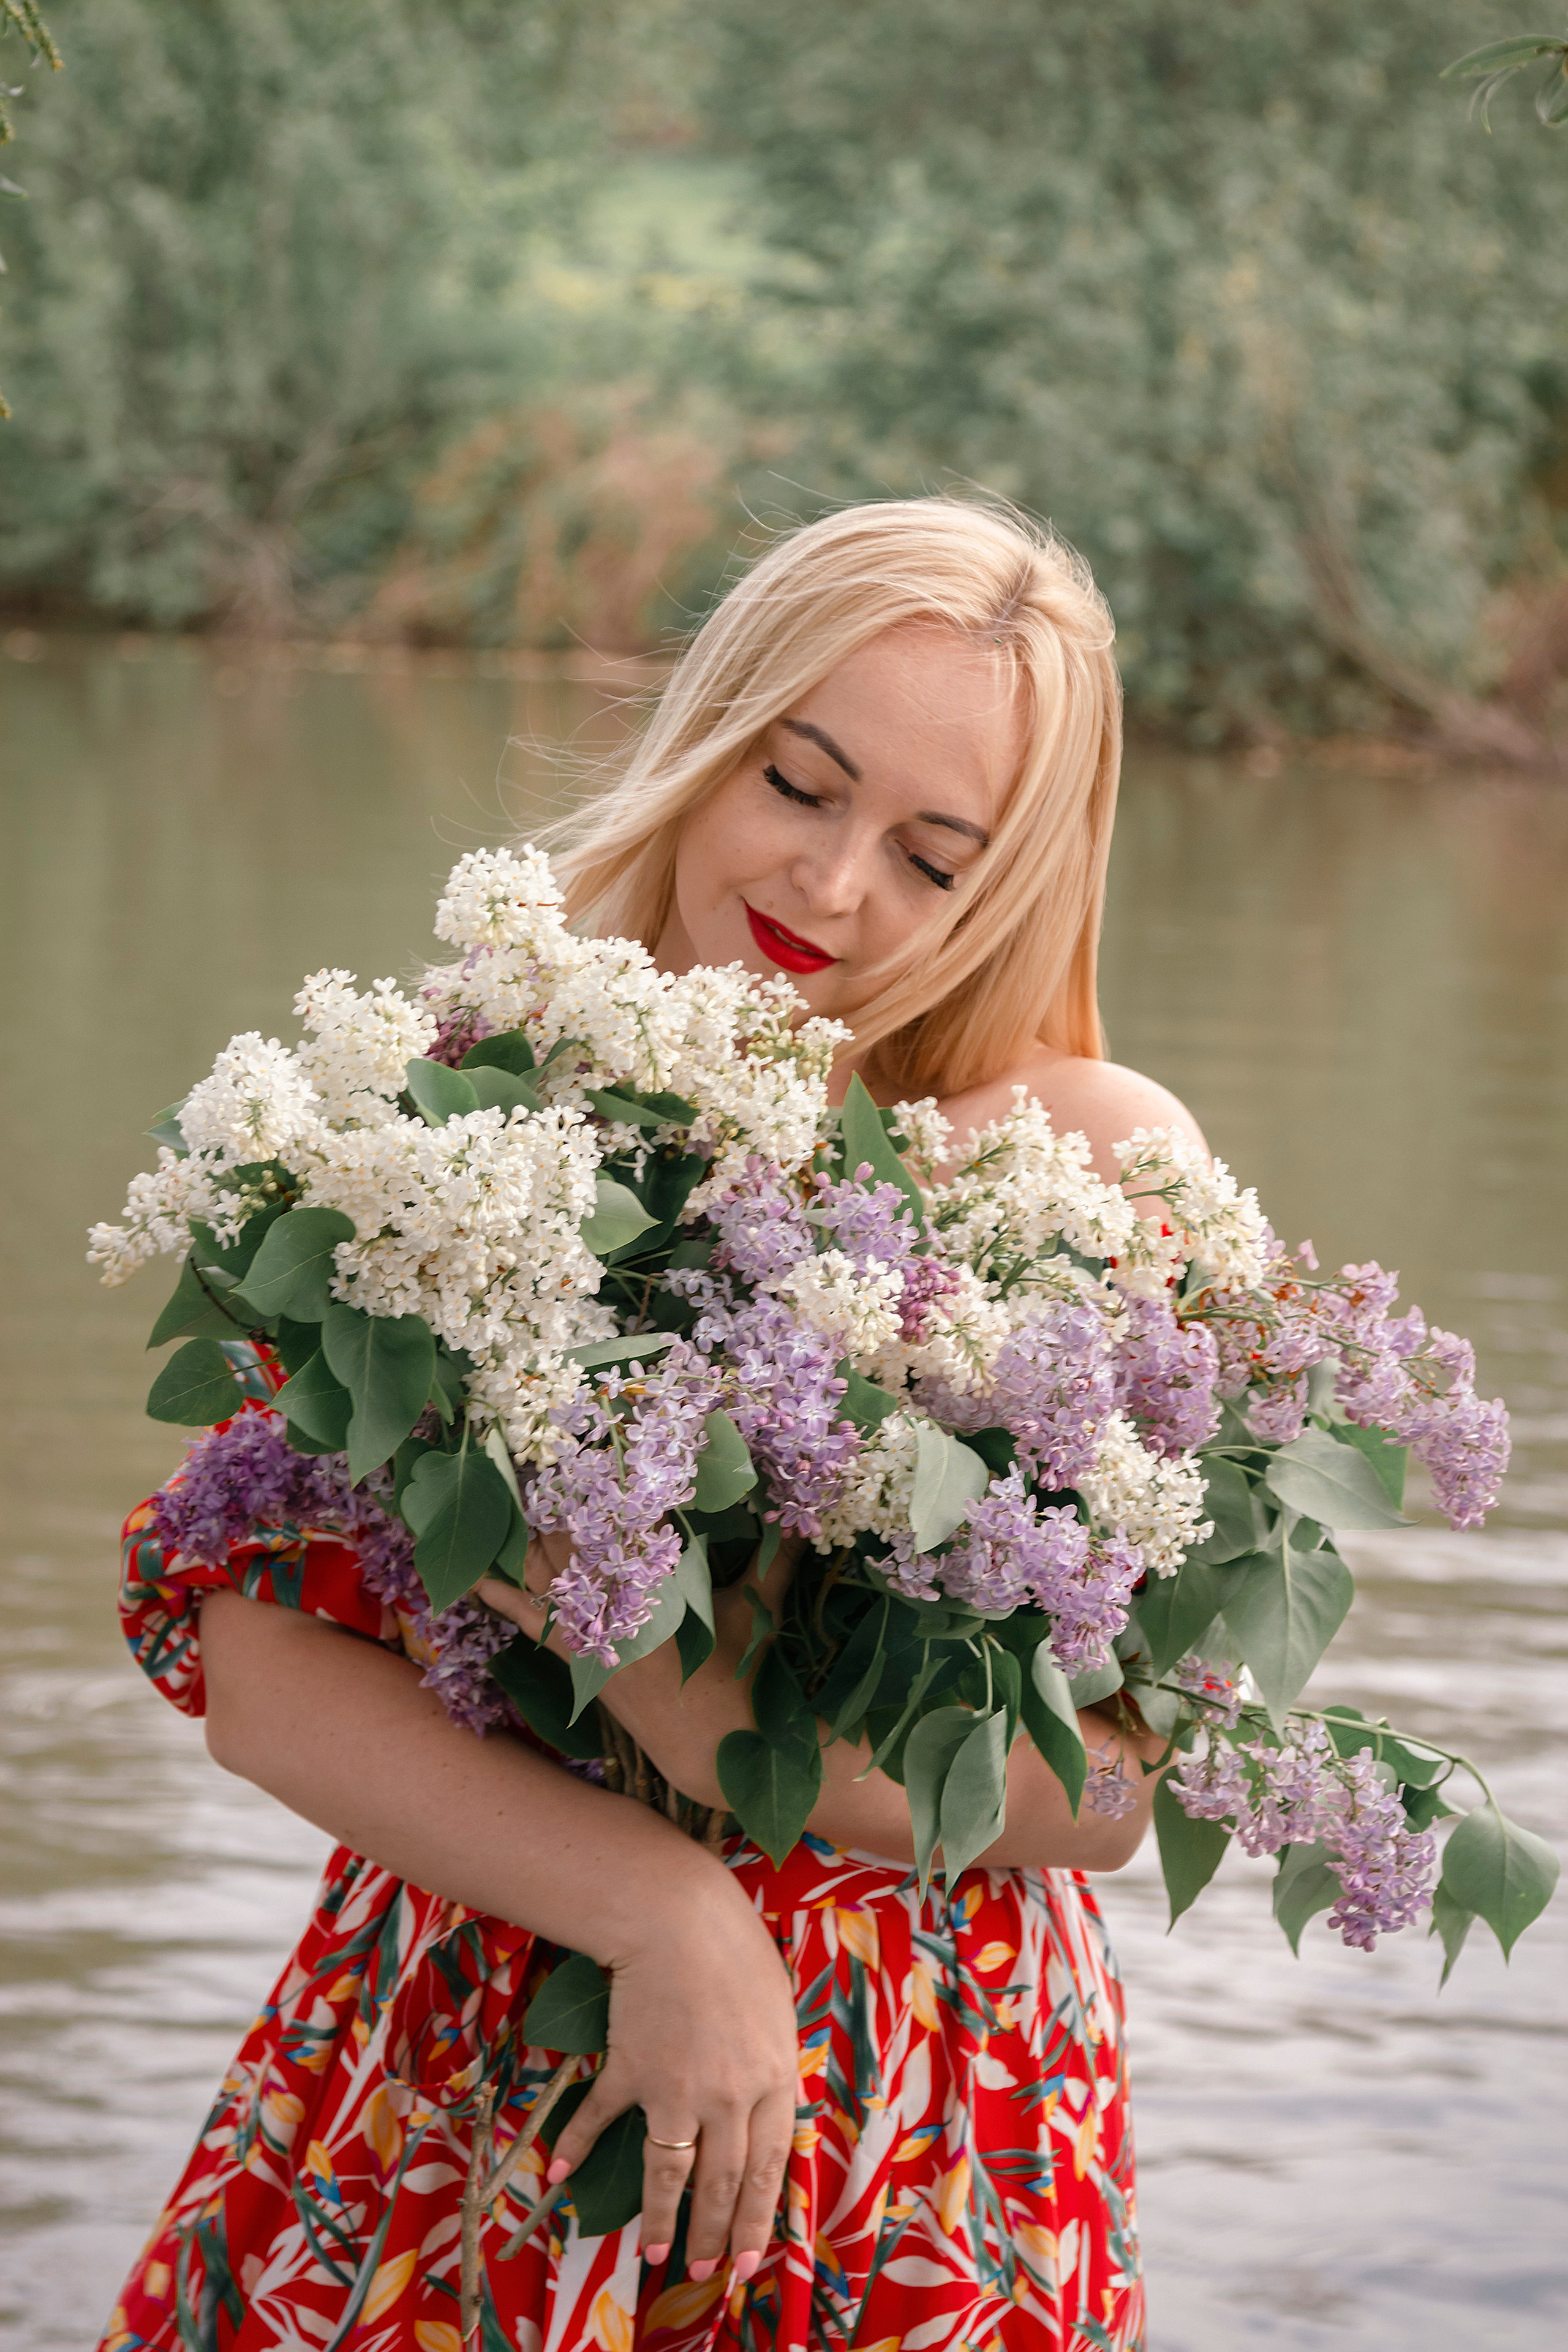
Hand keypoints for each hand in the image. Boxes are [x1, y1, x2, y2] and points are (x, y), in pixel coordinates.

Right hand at [545, 1874, 799, 2278]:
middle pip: (724, 2182)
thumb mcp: (776, 2011)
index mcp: (772, 2080)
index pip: (770, 2169)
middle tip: (705, 2272)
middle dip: (715, 2234)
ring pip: (670, 2171)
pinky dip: (577, 2147)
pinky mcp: (630, 2069)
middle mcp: (728, 2097)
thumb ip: (773, 2066)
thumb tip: (770, 2109)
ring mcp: (676, 2087)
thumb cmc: (736, 1950)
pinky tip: (558, 2176)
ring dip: (659, 2217)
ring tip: (650, 2252)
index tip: (749, 2261)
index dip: (759, 2220)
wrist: (679, 1915)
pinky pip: (601, 2119)